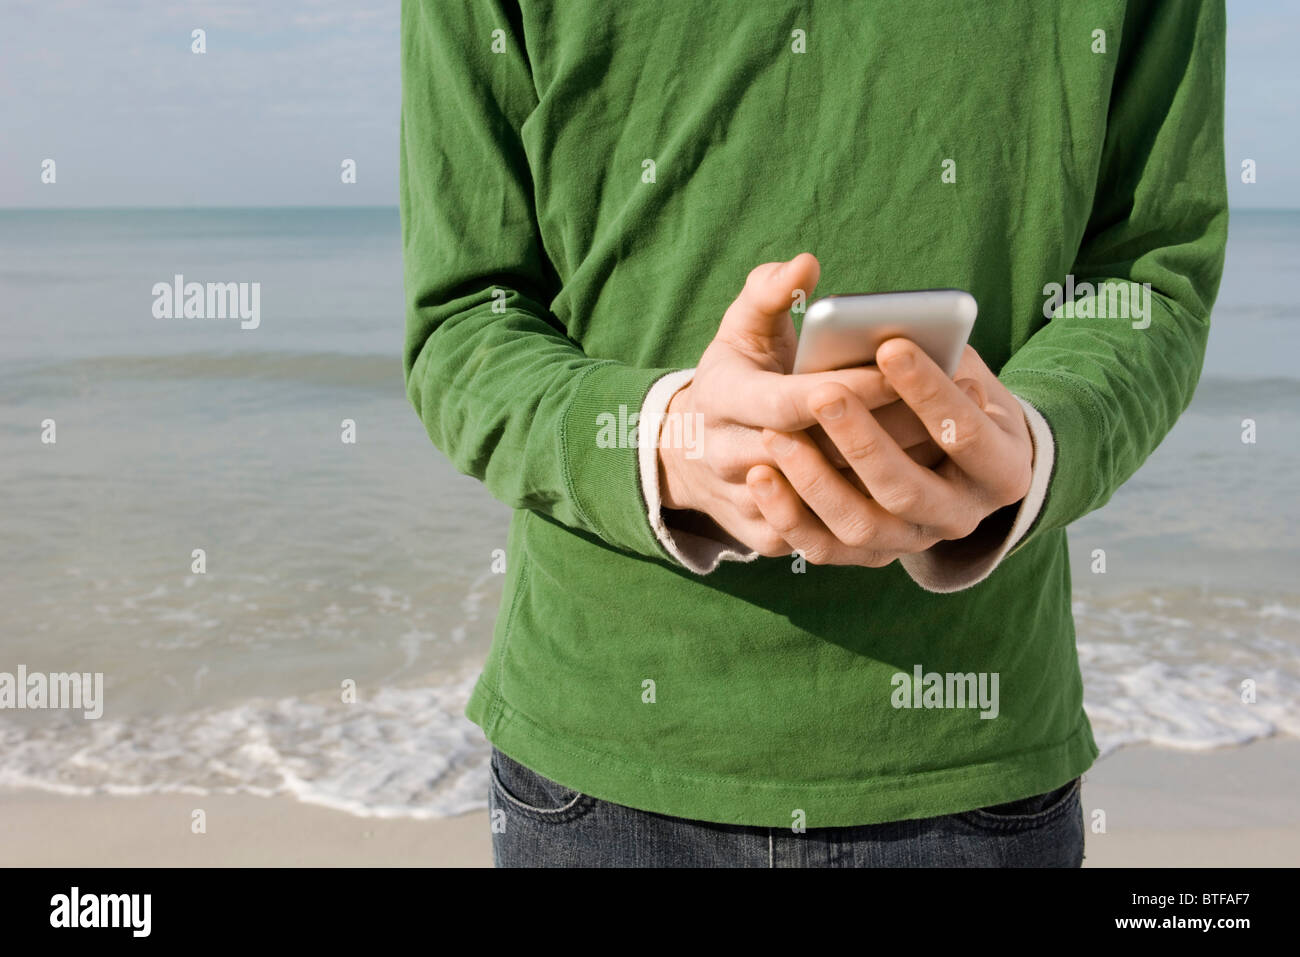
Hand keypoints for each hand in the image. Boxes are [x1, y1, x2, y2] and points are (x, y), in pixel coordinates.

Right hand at [657, 254, 944, 556]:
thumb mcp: (740, 330)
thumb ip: (767, 292)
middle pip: (814, 455)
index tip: (898, 364)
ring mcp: (745, 504)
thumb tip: (804, 264)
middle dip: (880, 433)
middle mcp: (724, 456)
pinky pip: (829, 537)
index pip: (790, 402)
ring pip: (826, 502)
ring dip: (888, 475)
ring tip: (941, 444)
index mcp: (720, 398)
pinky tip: (922, 484)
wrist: (692, 455)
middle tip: (941, 409)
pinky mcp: (765, 539)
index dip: (848, 389)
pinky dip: (878, 513)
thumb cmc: (737, 378)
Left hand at [745, 340, 1032, 565]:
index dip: (931, 391)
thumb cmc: (945, 396)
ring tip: (776, 434)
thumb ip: (937, 341)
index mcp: (1003, 467)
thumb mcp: (961, 364)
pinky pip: (823, 547)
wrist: (946, 462)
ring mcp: (913, 542)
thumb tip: (892, 328)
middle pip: (909, 489)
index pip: (969, 434)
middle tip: (822, 393)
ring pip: (861, 525)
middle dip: (864, 439)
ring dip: (817, 481)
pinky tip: (762, 476)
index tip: (891, 346)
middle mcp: (962, 515)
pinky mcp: (867, 555)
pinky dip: (789, 515)